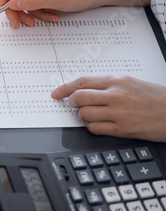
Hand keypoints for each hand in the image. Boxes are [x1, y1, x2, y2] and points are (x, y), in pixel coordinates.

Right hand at [0, 0, 95, 27]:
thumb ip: (33, 1)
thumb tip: (12, 3)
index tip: (5, 3)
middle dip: (13, 8)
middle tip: (17, 22)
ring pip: (18, 2)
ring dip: (25, 14)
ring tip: (35, 22)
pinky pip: (29, 6)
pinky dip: (36, 14)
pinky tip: (50, 17)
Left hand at [51, 75, 165, 141]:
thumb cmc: (155, 98)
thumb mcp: (131, 83)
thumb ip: (107, 85)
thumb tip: (83, 90)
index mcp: (117, 81)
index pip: (82, 82)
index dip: (65, 88)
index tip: (56, 94)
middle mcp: (116, 95)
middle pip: (79, 98)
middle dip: (73, 103)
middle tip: (77, 106)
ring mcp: (119, 112)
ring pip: (84, 114)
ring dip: (85, 117)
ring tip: (96, 115)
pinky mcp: (123, 129)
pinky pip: (95, 129)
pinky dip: (94, 128)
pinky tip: (103, 125)